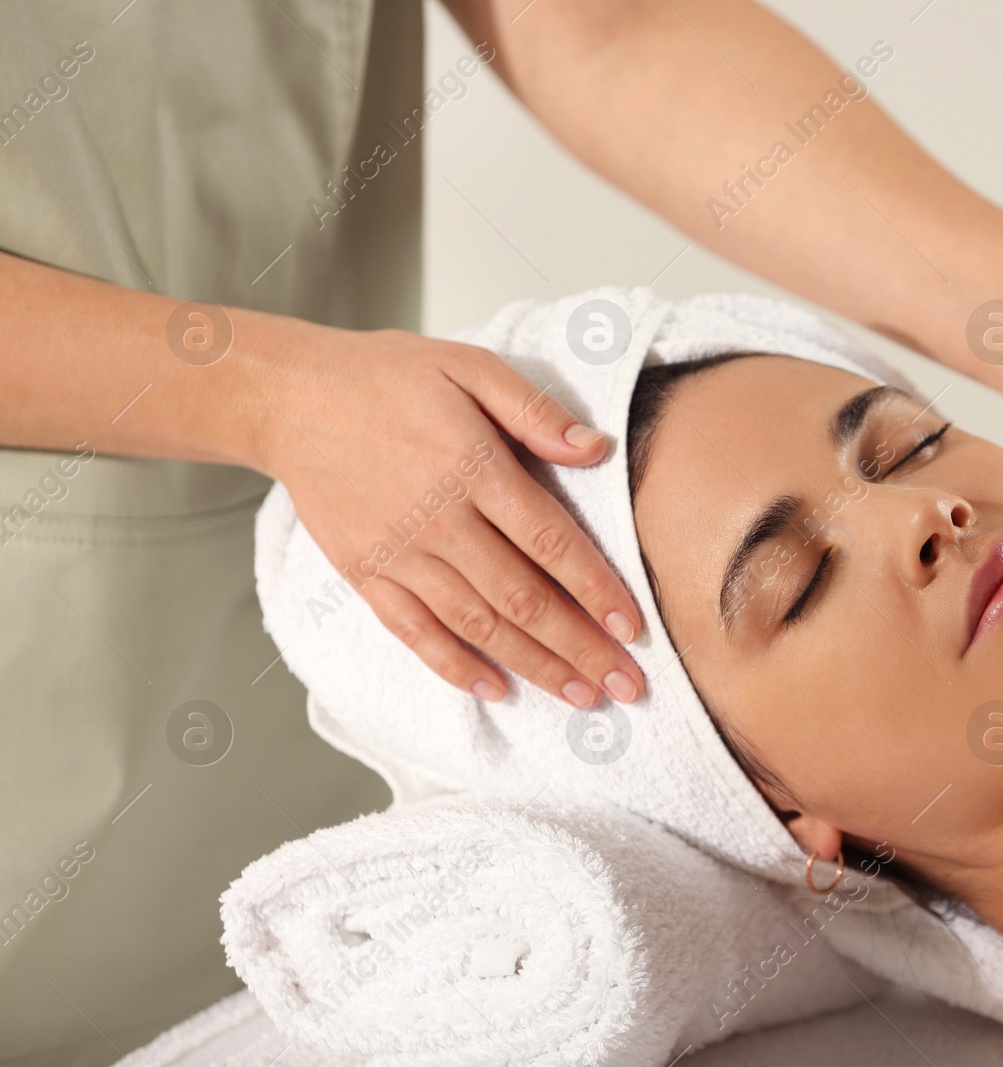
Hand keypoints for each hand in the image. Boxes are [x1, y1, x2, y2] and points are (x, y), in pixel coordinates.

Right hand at [242, 316, 646, 706]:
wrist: (290, 398)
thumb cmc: (388, 378)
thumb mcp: (470, 366)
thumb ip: (536, 412)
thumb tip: (597, 448)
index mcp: (473, 468)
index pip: (550, 542)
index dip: (596, 589)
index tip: (633, 628)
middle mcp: (439, 520)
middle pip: (522, 598)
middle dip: (580, 647)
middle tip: (627, 684)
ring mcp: (398, 554)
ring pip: (477, 624)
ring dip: (534, 666)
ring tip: (581, 696)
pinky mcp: (365, 574)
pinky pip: (414, 632)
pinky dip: (454, 666)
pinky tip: (495, 690)